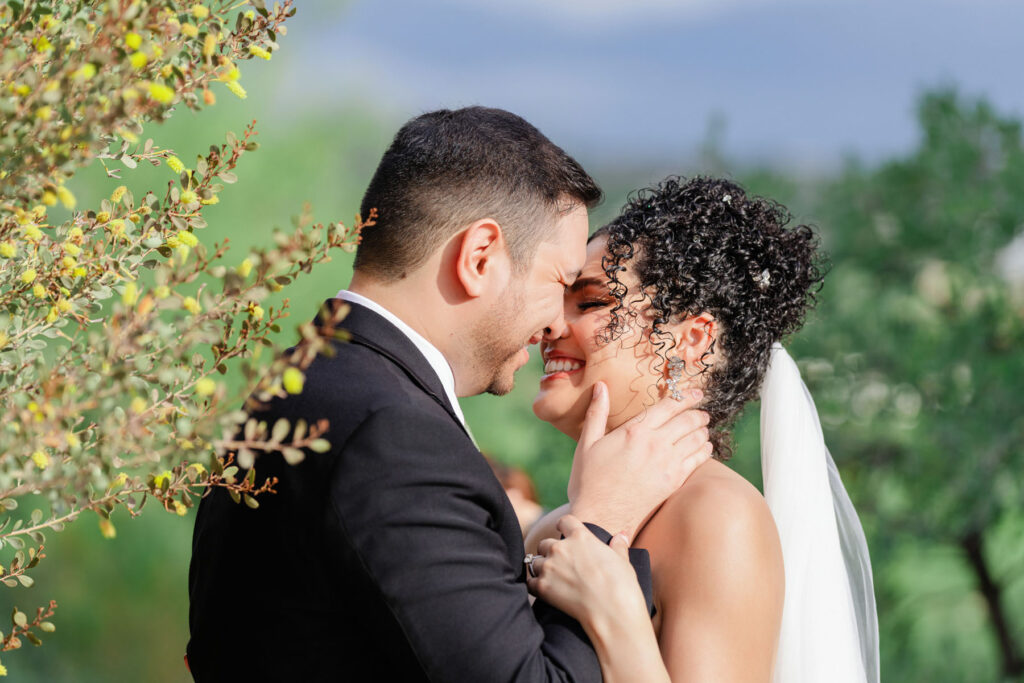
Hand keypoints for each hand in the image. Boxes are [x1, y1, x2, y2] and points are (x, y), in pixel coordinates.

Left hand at [528, 515, 671, 682]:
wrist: (611, 612)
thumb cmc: (621, 586)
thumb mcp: (623, 561)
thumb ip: (618, 546)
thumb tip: (622, 535)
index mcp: (581, 537)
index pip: (564, 522)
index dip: (563, 526)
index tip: (562, 531)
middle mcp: (561, 548)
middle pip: (545, 543)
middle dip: (550, 551)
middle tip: (559, 563)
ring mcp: (549, 567)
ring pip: (535, 562)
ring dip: (541, 568)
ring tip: (552, 579)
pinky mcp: (542, 587)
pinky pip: (530, 582)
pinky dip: (535, 585)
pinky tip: (543, 590)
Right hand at [569, 382, 711, 540]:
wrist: (600, 517)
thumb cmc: (589, 481)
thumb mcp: (587, 444)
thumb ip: (596, 413)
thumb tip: (601, 386)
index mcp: (634, 431)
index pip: (668, 406)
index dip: (685, 396)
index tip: (695, 391)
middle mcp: (655, 443)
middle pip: (687, 420)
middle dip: (697, 413)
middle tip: (702, 411)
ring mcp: (667, 463)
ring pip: (696, 438)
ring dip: (703, 429)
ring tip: (704, 427)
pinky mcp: (674, 481)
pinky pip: (698, 459)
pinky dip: (705, 449)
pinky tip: (705, 447)